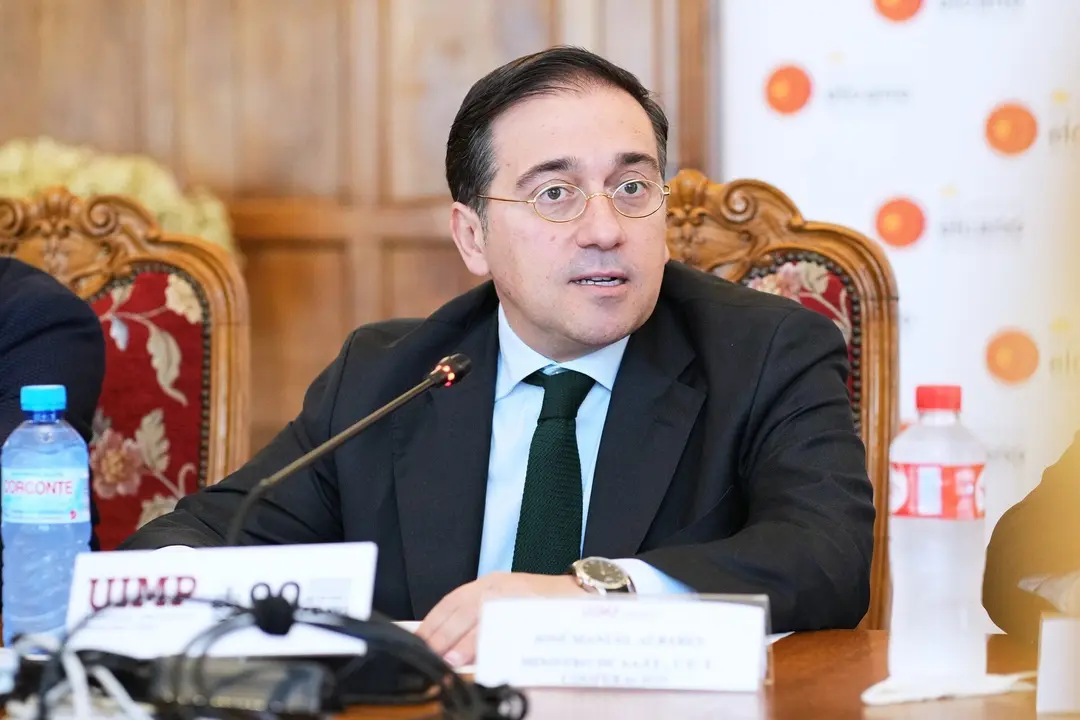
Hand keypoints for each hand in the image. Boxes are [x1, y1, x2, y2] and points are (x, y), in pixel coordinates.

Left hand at [416, 572, 584, 666]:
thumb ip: (477, 619)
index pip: (453, 601)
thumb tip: (447, 648)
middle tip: (432, 655)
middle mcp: (501, 586)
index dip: (434, 622)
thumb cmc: (538, 602)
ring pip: (487, 616)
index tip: (419, 642)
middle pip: (465, 608)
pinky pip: (512, 626)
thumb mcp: (503, 602)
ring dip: (467, 641)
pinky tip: (487, 657)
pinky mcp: (536, 608)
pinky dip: (497, 643)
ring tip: (452, 660)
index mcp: (489, 583)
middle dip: (445, 634)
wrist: (579, 590)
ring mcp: (519, 595)